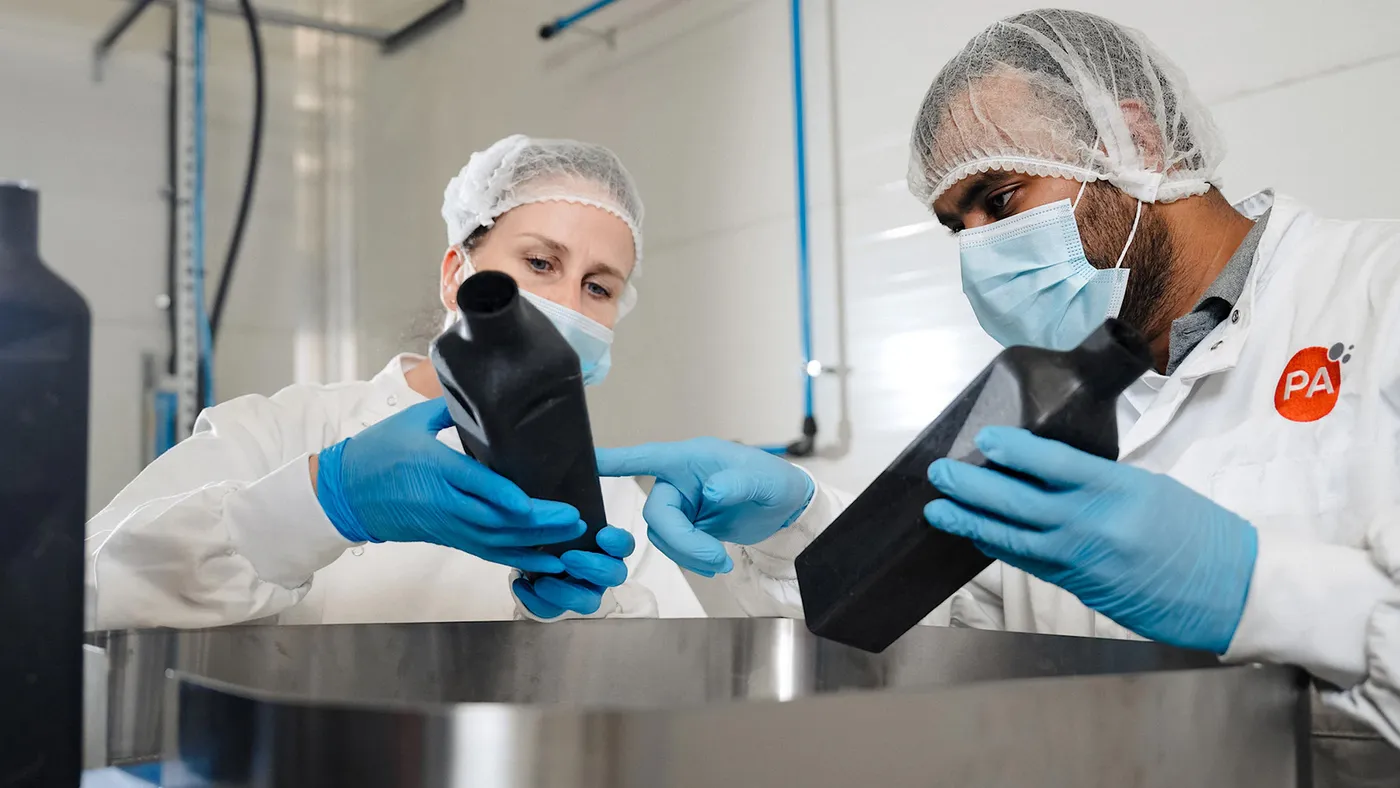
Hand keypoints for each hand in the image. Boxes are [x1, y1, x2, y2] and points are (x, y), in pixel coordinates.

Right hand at [315, 399, 586, 575]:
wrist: (345, 493)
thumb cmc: (378, 451)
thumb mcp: (413, 421)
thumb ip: (452, 408)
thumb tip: (485, 391)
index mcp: (434, 468)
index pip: (474, 485)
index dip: (504, 496)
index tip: (532, 501)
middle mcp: (443, 501)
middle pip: (493, 518)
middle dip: (536, 522)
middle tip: (573, 517)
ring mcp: (446, 523)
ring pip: (494, 539)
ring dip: (534, 541)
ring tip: (570, 536)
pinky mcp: (448, 536)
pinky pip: (486, 552)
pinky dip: (518, 558)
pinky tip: (546, 560)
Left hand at [512, 526, 634, 617]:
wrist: (527, 549)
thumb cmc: (552, 530)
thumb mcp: (558, 519)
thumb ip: (564, 517)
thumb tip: (561, 510)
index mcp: (605, 546)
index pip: (624, 545)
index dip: (618, 542)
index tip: (602, 535)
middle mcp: (601, 570)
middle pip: (614, 575)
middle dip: (593, 567)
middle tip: (567, 558)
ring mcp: (585, 591)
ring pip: (589, 601)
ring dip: (568, 593)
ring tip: (542, 582)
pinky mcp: (562, 606)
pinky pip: (554, 610)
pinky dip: (537, 600)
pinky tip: (522, 585)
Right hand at [595, 438, 814, 575]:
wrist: (786, 507)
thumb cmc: (773, 480)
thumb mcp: (763, 480)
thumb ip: (737, 483)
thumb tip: (710, 493)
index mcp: (689, 458)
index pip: (646, 457)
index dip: (615, 461)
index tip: (587, 462)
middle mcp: (678, 480)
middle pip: (656, 513)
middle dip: (681, 540)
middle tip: (715, 559)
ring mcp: (681, 505)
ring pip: (662, 535)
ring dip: (688, 554)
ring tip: (721, 562)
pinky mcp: (687, 526)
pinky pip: (674, 546)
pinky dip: (692, 559)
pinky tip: (715, 563)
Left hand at [923, 426, 1257, 653]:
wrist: (1229, 589)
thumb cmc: (1197, 532)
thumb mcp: (1149, 487)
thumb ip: (1097, 479)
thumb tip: (1045, 468)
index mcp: (1118, 488)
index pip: (1053, 462)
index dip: (1012, 450)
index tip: (983, 439)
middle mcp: (1094, 524)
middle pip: (1019, 501)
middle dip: (973, 487)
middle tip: (941, 473)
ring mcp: (1083, 559)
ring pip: (1013, 538)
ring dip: (971, 522)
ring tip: (939, 511)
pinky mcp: (1079, 586)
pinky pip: (1029, 562)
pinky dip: (999, 546)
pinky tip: (977, 535)